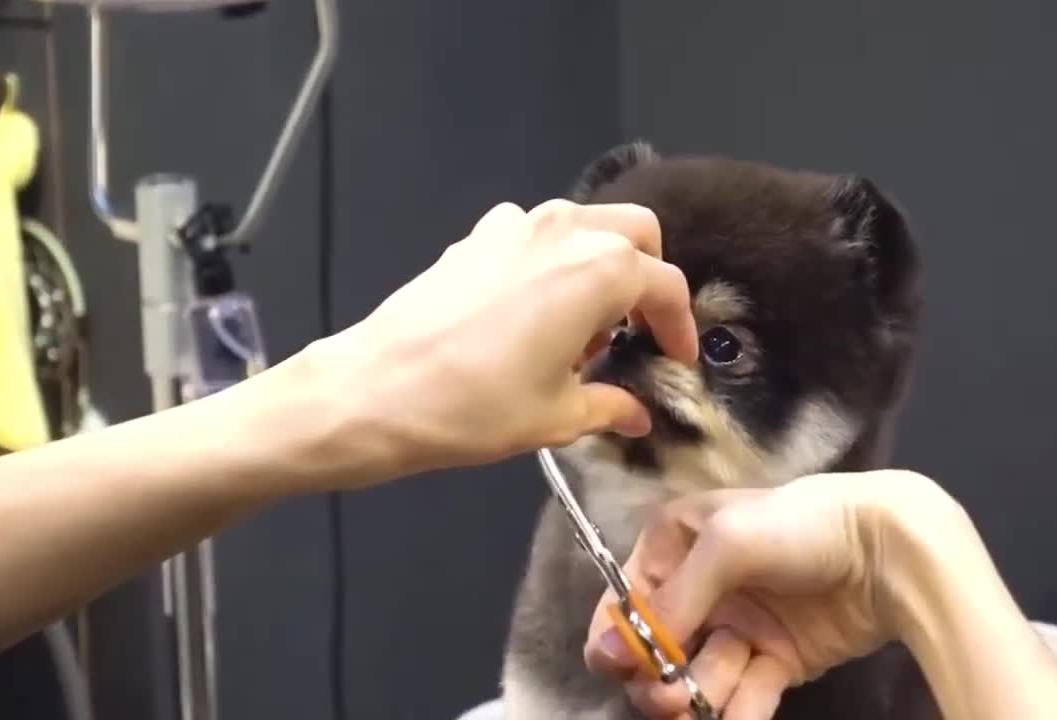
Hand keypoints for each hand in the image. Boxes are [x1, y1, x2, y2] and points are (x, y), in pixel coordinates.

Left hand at [298, 199, 696, 484]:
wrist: (377, 389)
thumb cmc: (477, 407)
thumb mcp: (557, 415)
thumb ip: (609, 405)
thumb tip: (636, 414)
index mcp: (601, 269)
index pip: (664, 286)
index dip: (679, 326)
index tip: (677, 359)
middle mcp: (565, 230)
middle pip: (635, 235)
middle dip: (647, 278)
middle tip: (636, 332)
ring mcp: (515, 225)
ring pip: (583, 227)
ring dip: (599, 266)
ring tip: (579, 331)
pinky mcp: (475, 237)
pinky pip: (534, 238)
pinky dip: (551, 263)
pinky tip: (531, 315)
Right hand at [583, 471, 964, 718]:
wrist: (890, 549)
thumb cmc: (799, 527)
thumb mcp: (725, 543)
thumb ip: (671, 599)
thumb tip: (610, 652)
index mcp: (677, 545)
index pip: (627, 600)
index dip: (619, 638)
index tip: (621, 669)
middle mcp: (702, 588)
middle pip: (657, 648)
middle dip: (656, 678)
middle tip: (669, 698)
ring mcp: (740, 626)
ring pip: (697, 677)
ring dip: (695, 696)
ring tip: (701, 705)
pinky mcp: (777, 660)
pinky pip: (745, 695)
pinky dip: (738, 710)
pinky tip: (738, 716)